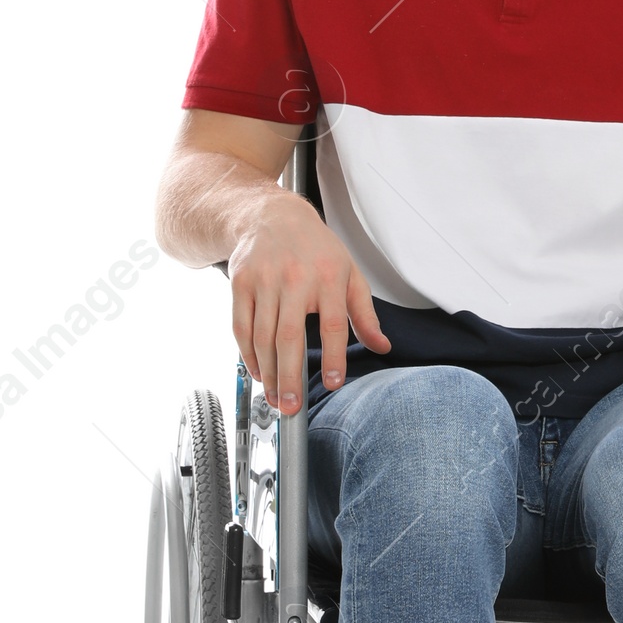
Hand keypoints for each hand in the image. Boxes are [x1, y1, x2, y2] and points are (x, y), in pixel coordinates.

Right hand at [227, 191, 389, 411]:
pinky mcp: (240, 283)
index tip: (333, 383)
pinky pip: (241, 326)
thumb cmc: (315, 248)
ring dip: (268, 373)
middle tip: (292, 407)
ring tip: (276, 398)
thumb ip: (365, 314)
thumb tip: (382, 346)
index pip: (334, 324)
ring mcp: (264, 280)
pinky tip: (259, 372)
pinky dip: (248, 354)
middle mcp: (295, 278)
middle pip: (290, 336)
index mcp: (328, 277)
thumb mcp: (349, 273)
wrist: (271, 215)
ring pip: (263, 336)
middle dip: (290, 377)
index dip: (334, 357)